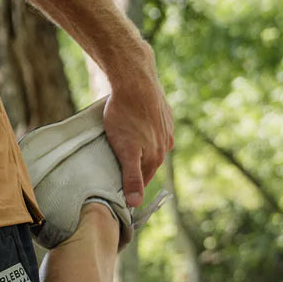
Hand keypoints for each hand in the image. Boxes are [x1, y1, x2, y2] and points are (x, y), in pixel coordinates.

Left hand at [102, 55, 174, 207]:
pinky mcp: (163, 113)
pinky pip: (152, 130)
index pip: (142, 180)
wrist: (135, 78)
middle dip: (134, 169)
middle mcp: (166, 144)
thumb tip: (136, 203)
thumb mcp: (125, 150)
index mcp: (157, 155)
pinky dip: (143, 134)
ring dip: (139, 151)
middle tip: (116, 170)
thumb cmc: (125, 115)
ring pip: (151, 147)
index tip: (117, 191)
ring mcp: (166, 127)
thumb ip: (131, 177)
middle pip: (147, 164)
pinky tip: (133, 130)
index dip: (129, 187)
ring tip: (123, 149)